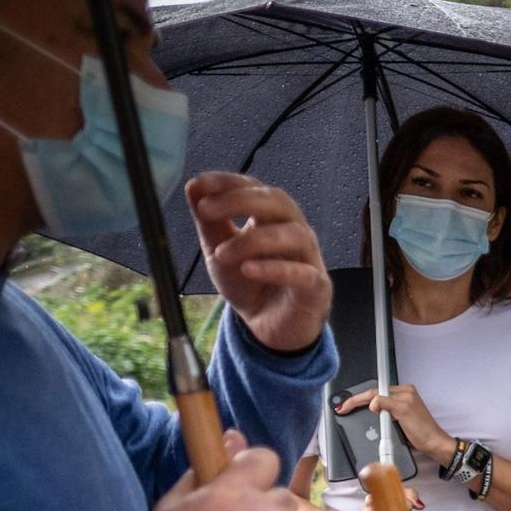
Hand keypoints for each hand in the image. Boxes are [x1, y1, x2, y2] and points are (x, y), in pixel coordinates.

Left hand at [185, 172, 329, 350]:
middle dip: (241, 200)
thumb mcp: (219, 251)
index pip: (255, 188)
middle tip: (206, 210)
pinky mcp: (316, 288)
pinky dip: (275, 269)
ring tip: (221, 254)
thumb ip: (209, 222)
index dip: (228, 182)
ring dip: (253, 240)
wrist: (269, 327)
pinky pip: (303, 273)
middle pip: (279, 202)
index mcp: (271, 218)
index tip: (198, 184)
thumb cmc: (249, 284)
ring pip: (293, 235)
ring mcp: (309, 258)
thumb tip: (193, 186)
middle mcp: (294, 231)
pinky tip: (249, 269)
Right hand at [336, 383, 451, 458]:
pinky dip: (371, 414)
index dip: (358, 398)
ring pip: (376, 403)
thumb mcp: (404, 412)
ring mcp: (400, 406)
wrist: (433, 444)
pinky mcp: (399, 415)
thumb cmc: (424, 430)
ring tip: (349, 409)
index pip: (375, 391)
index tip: (346, 405)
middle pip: (374, 396)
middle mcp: (402, 396)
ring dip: (363, 406)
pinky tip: (364, 415)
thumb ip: (387, 403)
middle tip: (343, 408)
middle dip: (357, 401)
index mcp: (403, 391)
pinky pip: (381, 412)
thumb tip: (373, 402)